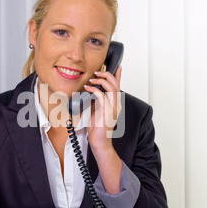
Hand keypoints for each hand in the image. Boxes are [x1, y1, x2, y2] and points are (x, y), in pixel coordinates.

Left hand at [83, 66, 122, 193]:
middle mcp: (116, 104)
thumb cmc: (97, 127)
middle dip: (107, 74)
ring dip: (101, 80)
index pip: (119, 86)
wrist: (99, 141)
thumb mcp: (97, 109)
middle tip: (97, 72)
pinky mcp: (107, 111)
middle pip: (115, 83)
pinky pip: (101, 96)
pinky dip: (94, 90)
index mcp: (115, 103)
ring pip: (111, 87)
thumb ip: (97, 100)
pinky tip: (88, 88)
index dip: (118, 75)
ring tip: (93, 78)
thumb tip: (92, 90)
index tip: (117, 66)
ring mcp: (113, 107)